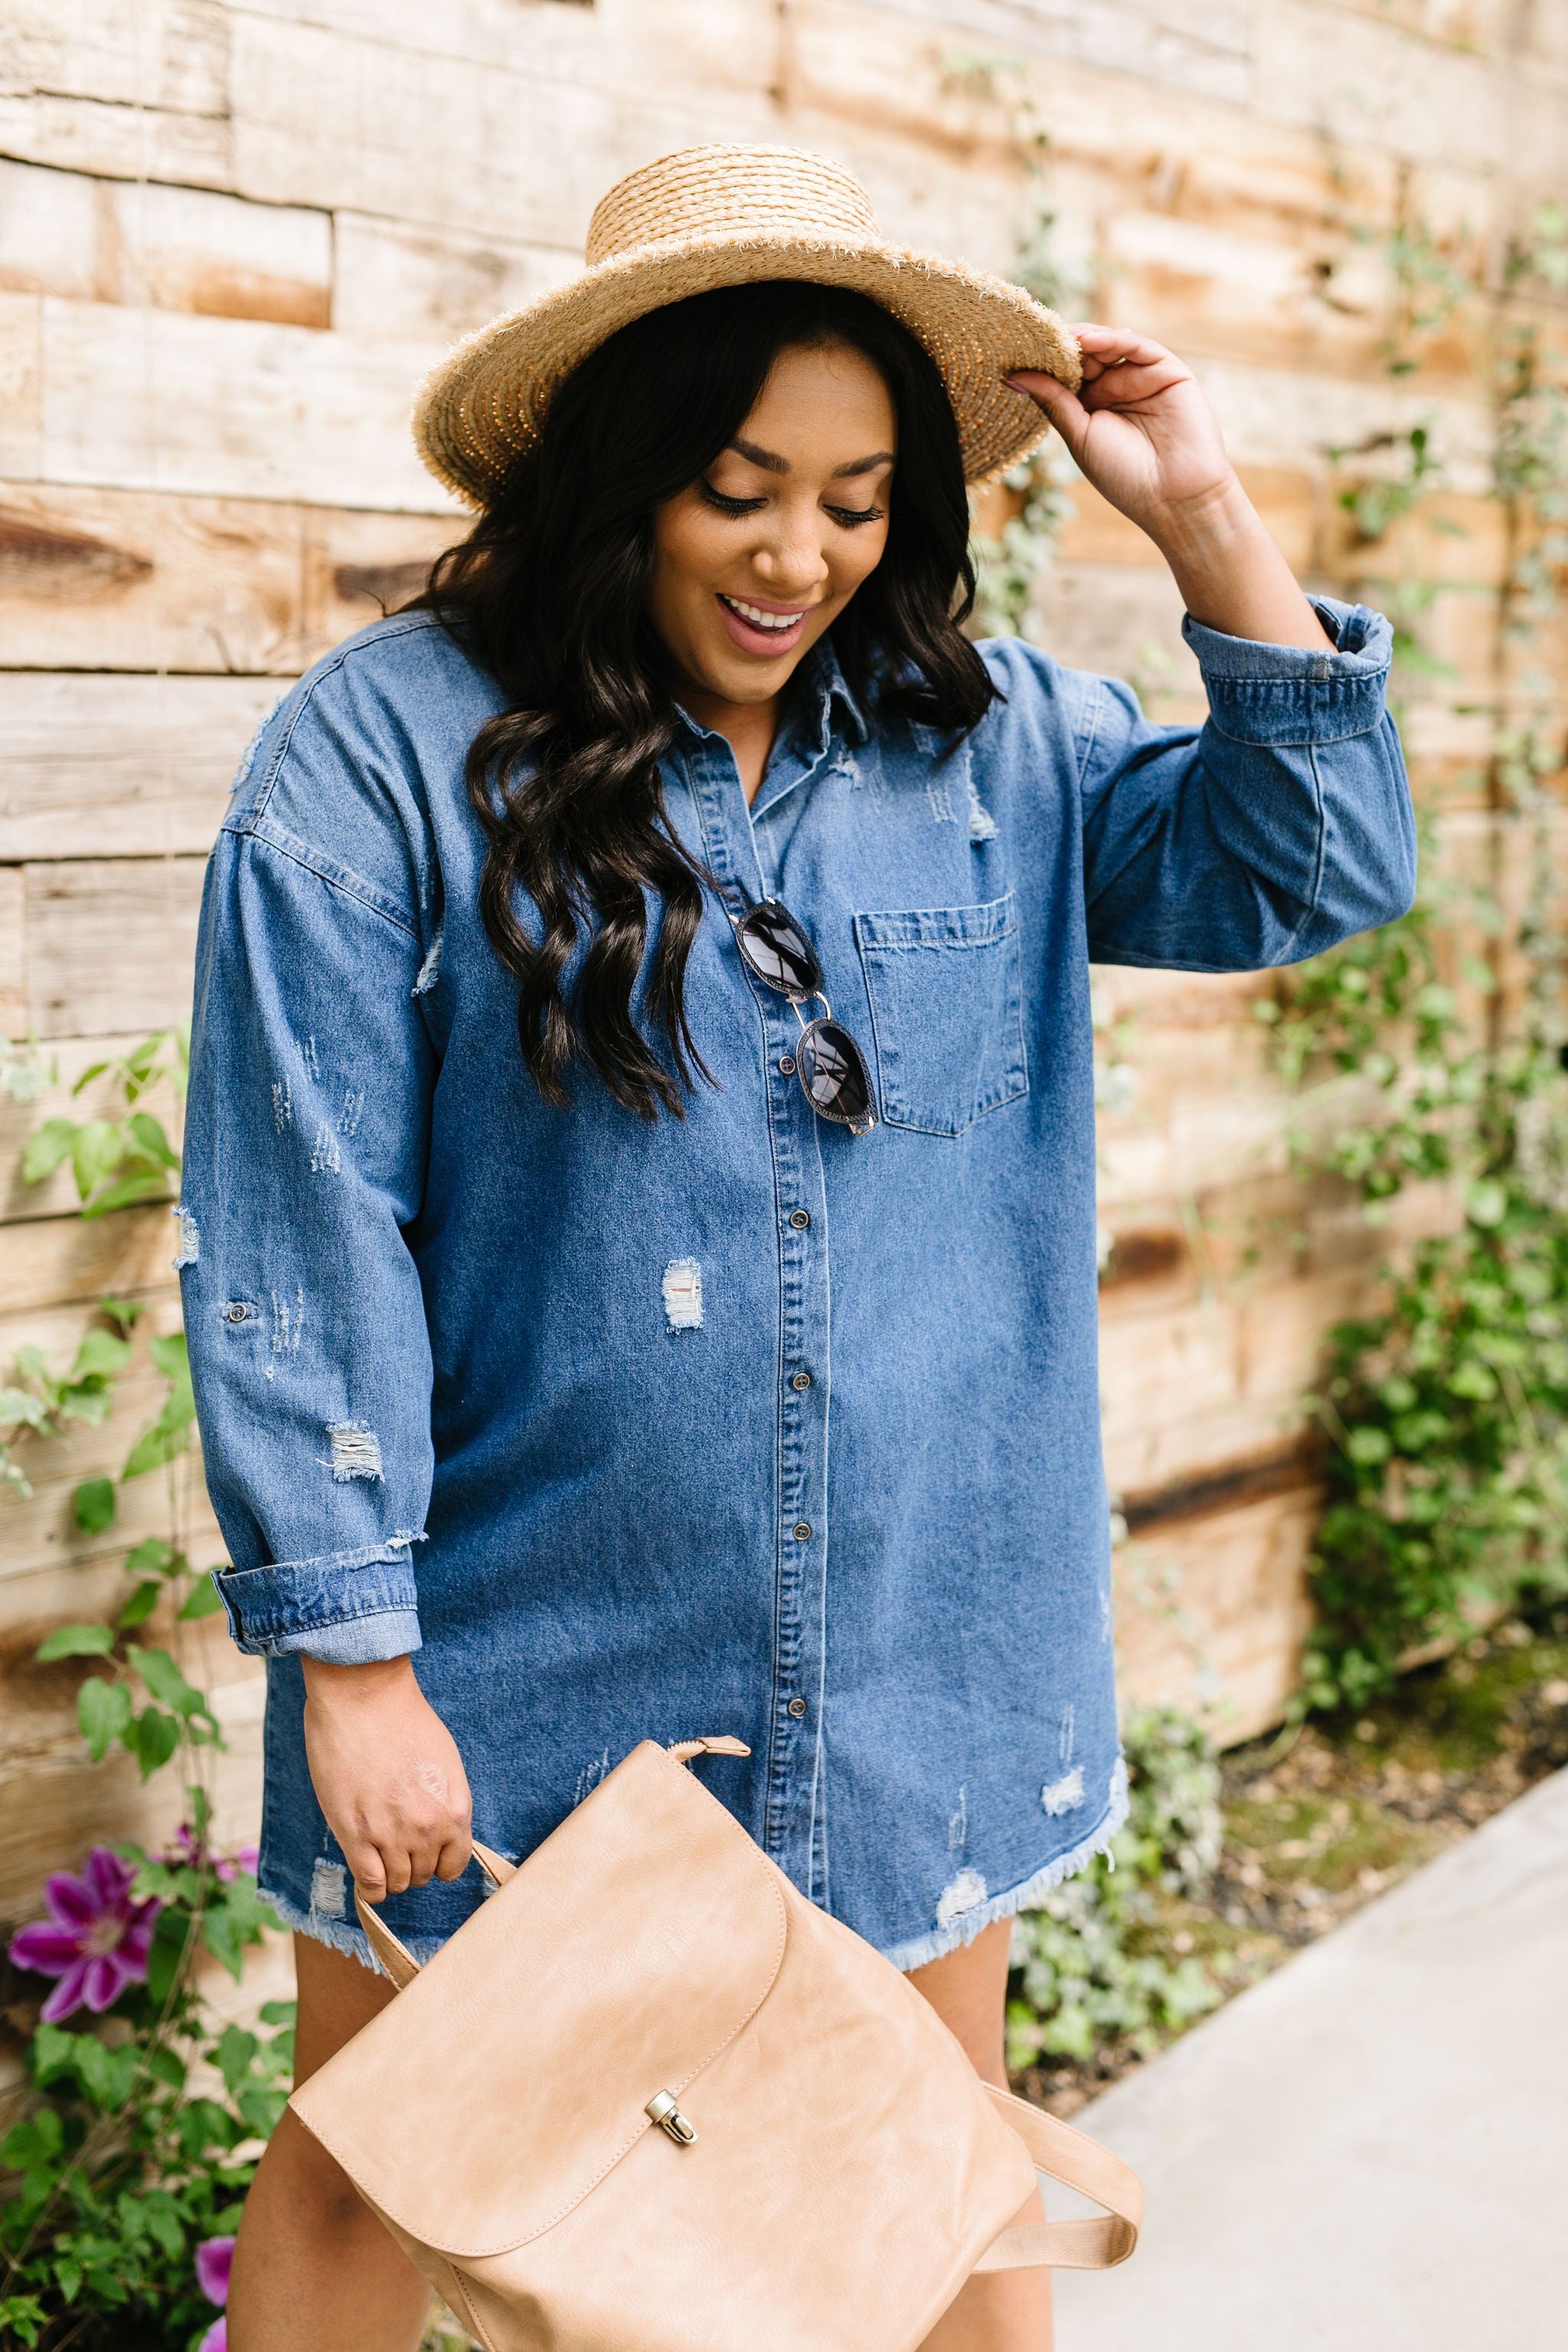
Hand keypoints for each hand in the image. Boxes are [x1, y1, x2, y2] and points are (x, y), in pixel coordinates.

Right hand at [301, 1654, 472, 1903]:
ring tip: (378, 1853)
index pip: (455, 1864)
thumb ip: (445, 1801)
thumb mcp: (445, 1761)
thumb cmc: (404, 1720)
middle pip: (423, 1874)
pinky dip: (370, 1887)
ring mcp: (392, 1835)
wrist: (364, 1698)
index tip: (425, 1850)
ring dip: (390, 1873)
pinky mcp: (355, 1835)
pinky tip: (366, 1872)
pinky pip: (370, 1884)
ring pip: (397, 1883)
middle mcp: (428, 1828)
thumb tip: (439, 1829)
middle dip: (412, 1864)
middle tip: (396, 1843)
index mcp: (456, 1808)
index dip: (439, 1860)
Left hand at [1006, 324, 1235, 549]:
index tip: (1014, 350)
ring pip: (1109, 346)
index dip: (1044, 362)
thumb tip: (1010, 375)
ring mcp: (1143, 377)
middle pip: (1086, 355)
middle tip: (1033, 336)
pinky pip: (1137, 346)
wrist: (1175, 498)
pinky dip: (1112, 339)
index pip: (1067, 374)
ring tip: (1057, 336)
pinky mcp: (1168, 370)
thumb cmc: (1125, 476)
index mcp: (1094, 406)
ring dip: (1083, 339)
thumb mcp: (1080, 435)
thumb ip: (1052, 401)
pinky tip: (1087, 340)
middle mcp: (1118, 388)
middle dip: (1061, 345)